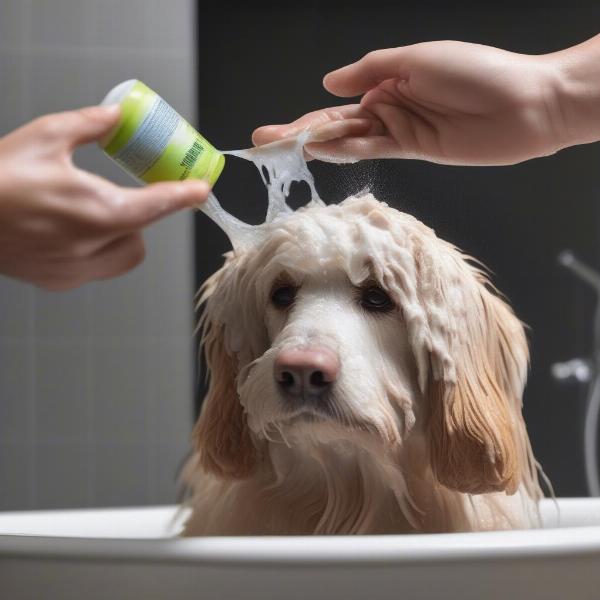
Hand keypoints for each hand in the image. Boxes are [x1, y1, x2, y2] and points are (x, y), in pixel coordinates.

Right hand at [0, 105, 209, 289]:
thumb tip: (117, 116)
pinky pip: (98, 268)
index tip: (200, 190)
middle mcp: (88, 247)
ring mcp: (74, 269)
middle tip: (117, 195)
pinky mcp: (60, 281)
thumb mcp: (42, 137)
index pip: (154, 206)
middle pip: (142, 236)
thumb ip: (88, 126)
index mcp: (92, 210)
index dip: (182, 196)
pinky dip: (97, 250)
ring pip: (124, 257)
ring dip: (122, 236)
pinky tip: (69, 232)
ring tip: (92, 213)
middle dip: (139, 216)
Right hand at [253, 41, 573, 165]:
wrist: (523, 104)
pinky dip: (347, 151)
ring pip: (349, 139)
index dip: (303, 117)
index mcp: (389, 78)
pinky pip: (374, 149)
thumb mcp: (416, 58)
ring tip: (282, 150)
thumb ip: (371, 71)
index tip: (274, 129)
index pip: (336, 100)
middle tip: (263, 142)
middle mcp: (390, 105)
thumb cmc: (476, 70)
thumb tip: (331, 81)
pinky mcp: (414, 148)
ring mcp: (401, 129)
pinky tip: (321, 154)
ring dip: (315, 144)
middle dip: (299, 133)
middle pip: (336, 123)